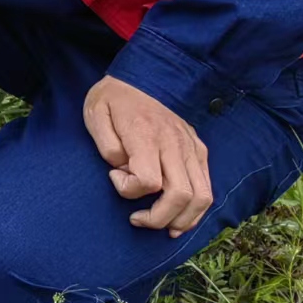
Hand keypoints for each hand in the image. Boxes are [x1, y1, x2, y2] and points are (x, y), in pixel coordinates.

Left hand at [82, 76, 212, 237]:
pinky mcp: (199, 150)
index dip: (128, 190)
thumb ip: (106, 147)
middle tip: (137, 219)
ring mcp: (190, 147)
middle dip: (159, 218)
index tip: (114, 176)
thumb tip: (123, 170)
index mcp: (146, 135)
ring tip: (163, 227)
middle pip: (180, 195)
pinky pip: (207, 187)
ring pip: (201, 196)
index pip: (148, 181)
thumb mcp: (95, 115)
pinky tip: (179, 218)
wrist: (141, 75)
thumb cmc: (113, 99)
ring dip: (183, 220)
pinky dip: (197, 209)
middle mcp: (174, 143)